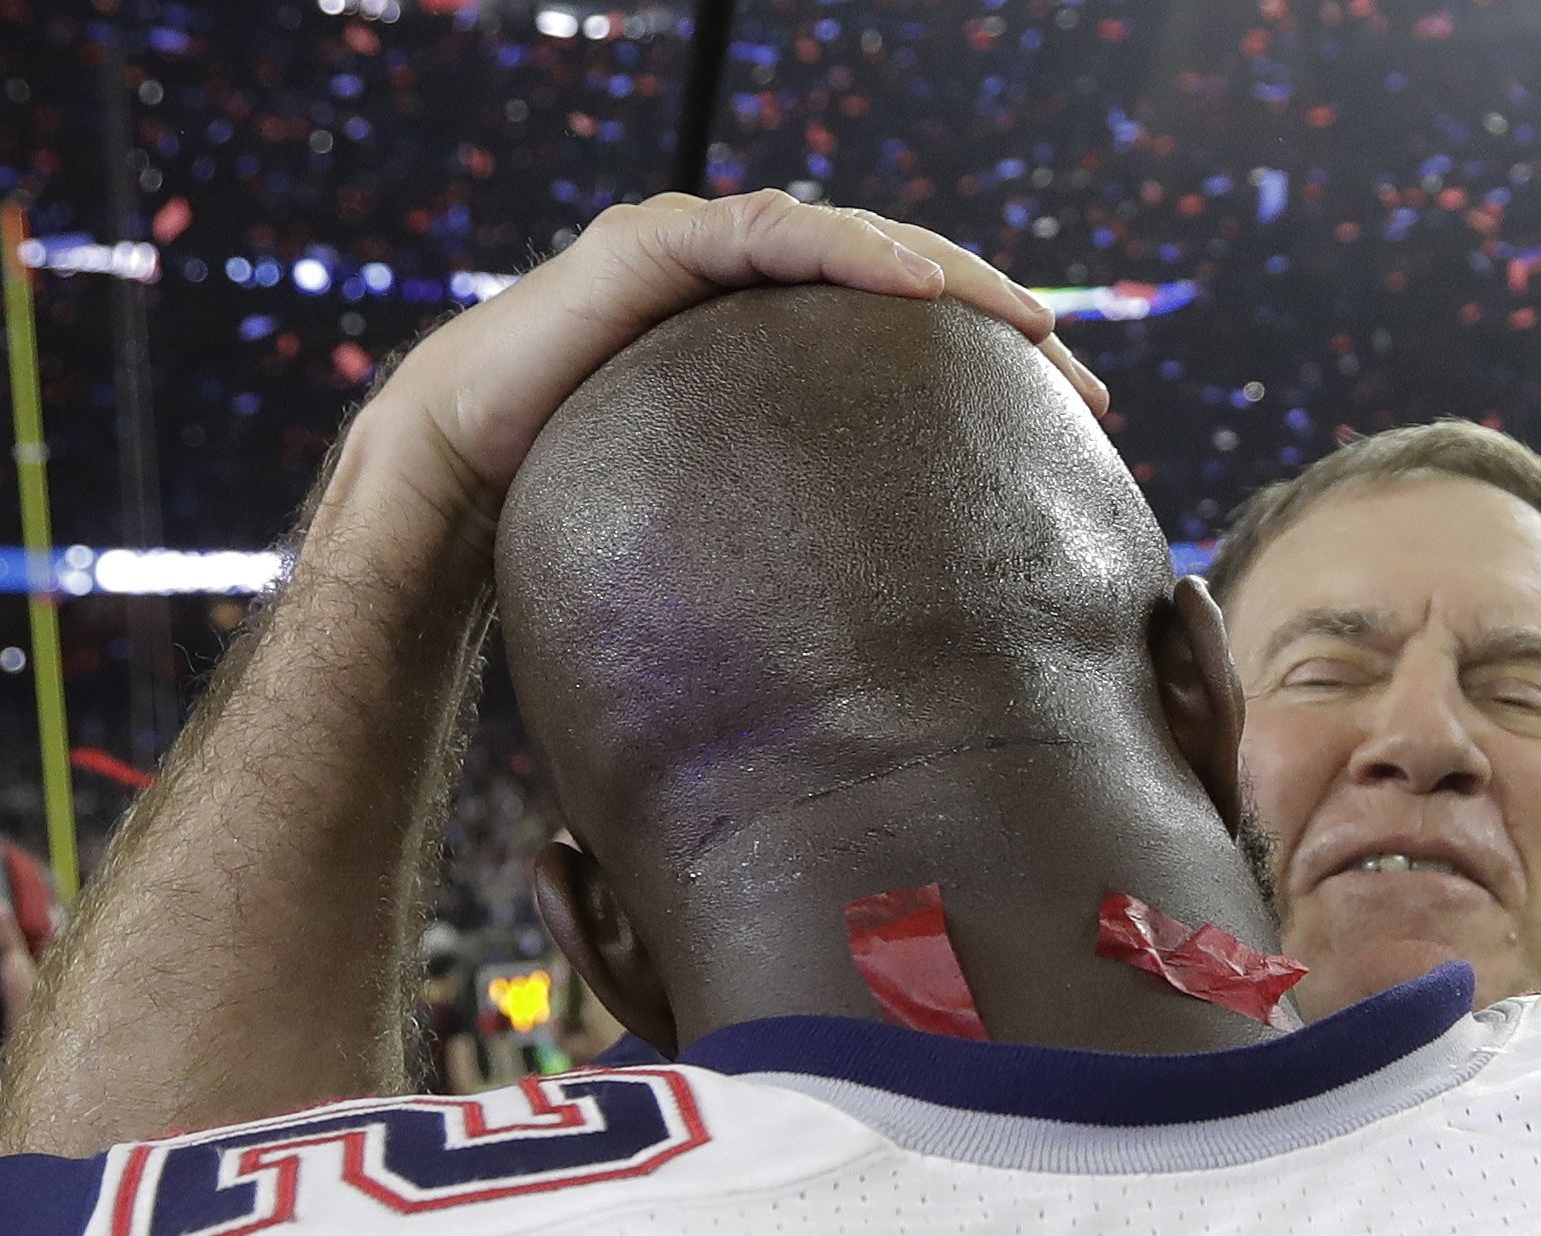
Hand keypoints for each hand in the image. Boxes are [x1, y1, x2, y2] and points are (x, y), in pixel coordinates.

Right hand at [342, 192, 1107, 550]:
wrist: (455, 485)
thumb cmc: (576, 518)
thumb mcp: (722, 545)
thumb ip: (796, 568)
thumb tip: (890, 694)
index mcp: (774, 347)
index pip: (907, 341)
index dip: (995, 373)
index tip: (1077, 430)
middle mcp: (747, 283)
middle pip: (903, 283)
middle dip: (1001, 322)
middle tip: (1086, 387)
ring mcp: (701, 250)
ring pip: (854, 240)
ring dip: (950, 275)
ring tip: (1029, 324)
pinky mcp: (654, 244)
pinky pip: (771, 235)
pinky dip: (849, 252)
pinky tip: (920, 288)